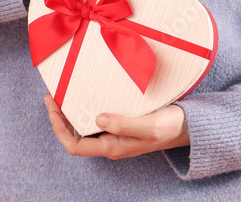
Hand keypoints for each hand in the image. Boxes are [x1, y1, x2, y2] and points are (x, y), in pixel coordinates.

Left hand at [44, 94, 189, 158]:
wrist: (187, 127)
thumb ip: (125, 124)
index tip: (52, 106)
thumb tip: (98, 118)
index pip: (75, 145)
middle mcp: (110, 143)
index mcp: (113, 147)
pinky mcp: (121, 125)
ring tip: (63, 93)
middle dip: (59, 118)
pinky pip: (95, 119)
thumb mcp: (149, 126)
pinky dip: (85, 108)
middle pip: (74, 136)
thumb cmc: (170, 127)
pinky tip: (85, 95)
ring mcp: (115, 135)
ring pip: (83, 128)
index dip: (59, 128)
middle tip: (52, 95)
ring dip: (70, 113)